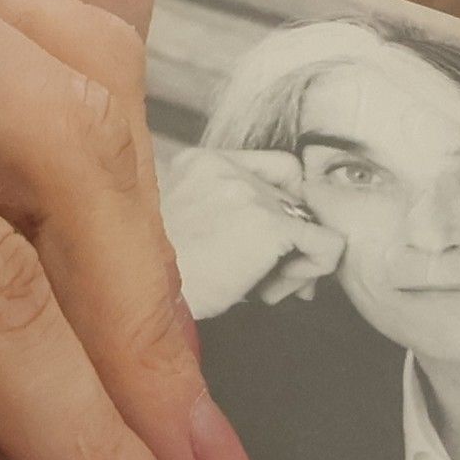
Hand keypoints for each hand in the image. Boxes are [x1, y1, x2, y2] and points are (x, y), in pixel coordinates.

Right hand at [161, 146, 344, 319]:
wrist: (132, 296)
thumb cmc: (149, 275)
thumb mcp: (174, 226)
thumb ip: (220, 215)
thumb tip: (276, 236)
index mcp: (200, 162)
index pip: (278, 168)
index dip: (286, 205)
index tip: (274, 242)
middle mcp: (228, 169)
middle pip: (296, 197)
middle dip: (292, 241)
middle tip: (272, 279)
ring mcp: (251, 194)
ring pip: (311, 222)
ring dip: (297, 259)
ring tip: (266, 288)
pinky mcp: (270, 225)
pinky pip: (327, 244)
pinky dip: (316, 269)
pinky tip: (278, 290)